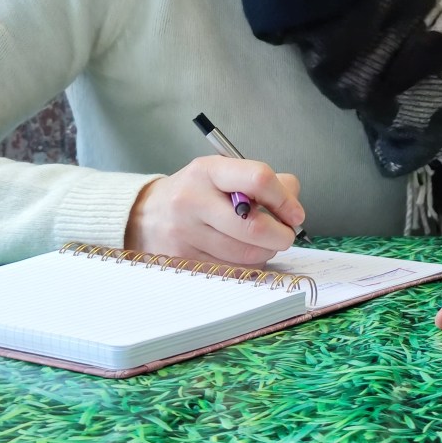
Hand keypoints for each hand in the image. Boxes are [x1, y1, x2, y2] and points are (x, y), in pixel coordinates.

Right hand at [123, 154, 303, 265]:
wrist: (146, 215)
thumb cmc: (197, 192)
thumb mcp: (224, 174)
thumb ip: (264, 182)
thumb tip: (293, 204)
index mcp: (209, 171)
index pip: (258, 180)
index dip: (285, 200)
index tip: (295, 214)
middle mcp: (193, 201)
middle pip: (253, 226)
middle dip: (280, 235)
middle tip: (285, 235)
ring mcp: (185, 234)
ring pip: (245, 254)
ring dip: (265, 252)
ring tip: (261, 243)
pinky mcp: (183, 262)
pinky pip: (231, 271)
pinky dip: (246, 265)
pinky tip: (242, 254)